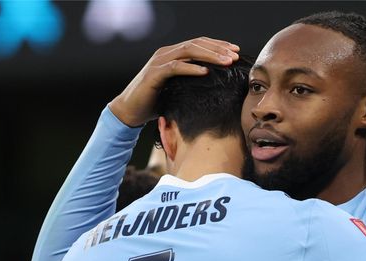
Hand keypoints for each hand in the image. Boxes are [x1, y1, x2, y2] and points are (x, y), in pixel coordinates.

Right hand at [109, 37, 239, 126]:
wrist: (130, 112)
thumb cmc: (155, 102)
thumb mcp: (179, 90)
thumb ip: (193, 83)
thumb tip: (217, 86)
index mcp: (172, 54)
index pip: (199, 44)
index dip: (218, 45)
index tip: (236, 51)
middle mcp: (166, 53)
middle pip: (197, 44)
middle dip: (218, 49)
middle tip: (236, 55)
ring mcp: (159, 61)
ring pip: (188, 51)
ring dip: (210, 56)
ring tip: (227, 62)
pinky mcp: (154, 74)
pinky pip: (175, 67)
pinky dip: (192, 68)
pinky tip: (206, 71)